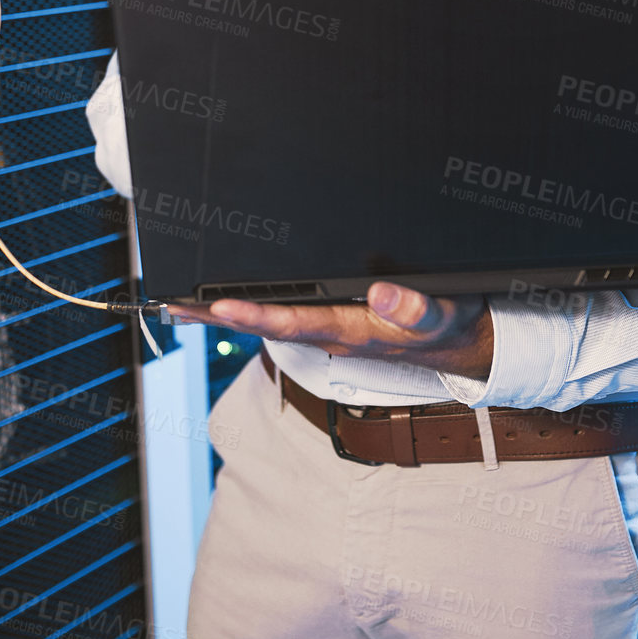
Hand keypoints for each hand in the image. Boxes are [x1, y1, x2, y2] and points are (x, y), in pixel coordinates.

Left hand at [166, 281, 494, 380]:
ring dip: (228, 314)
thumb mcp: (443, 315)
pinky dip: (252, 309)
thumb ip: (416, 310)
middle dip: (221, 316)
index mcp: (355, 329)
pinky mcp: (335, 322)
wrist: (464, 344)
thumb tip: (383, 294)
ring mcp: (332, 329)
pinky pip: (286, 315)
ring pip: (272, 321)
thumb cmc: (449, 325)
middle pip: (268, 325)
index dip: (257, 314)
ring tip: (182, 305)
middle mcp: (335, 332)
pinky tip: (226, 304)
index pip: (297, 321)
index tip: (219, 305)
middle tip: (173, 306)